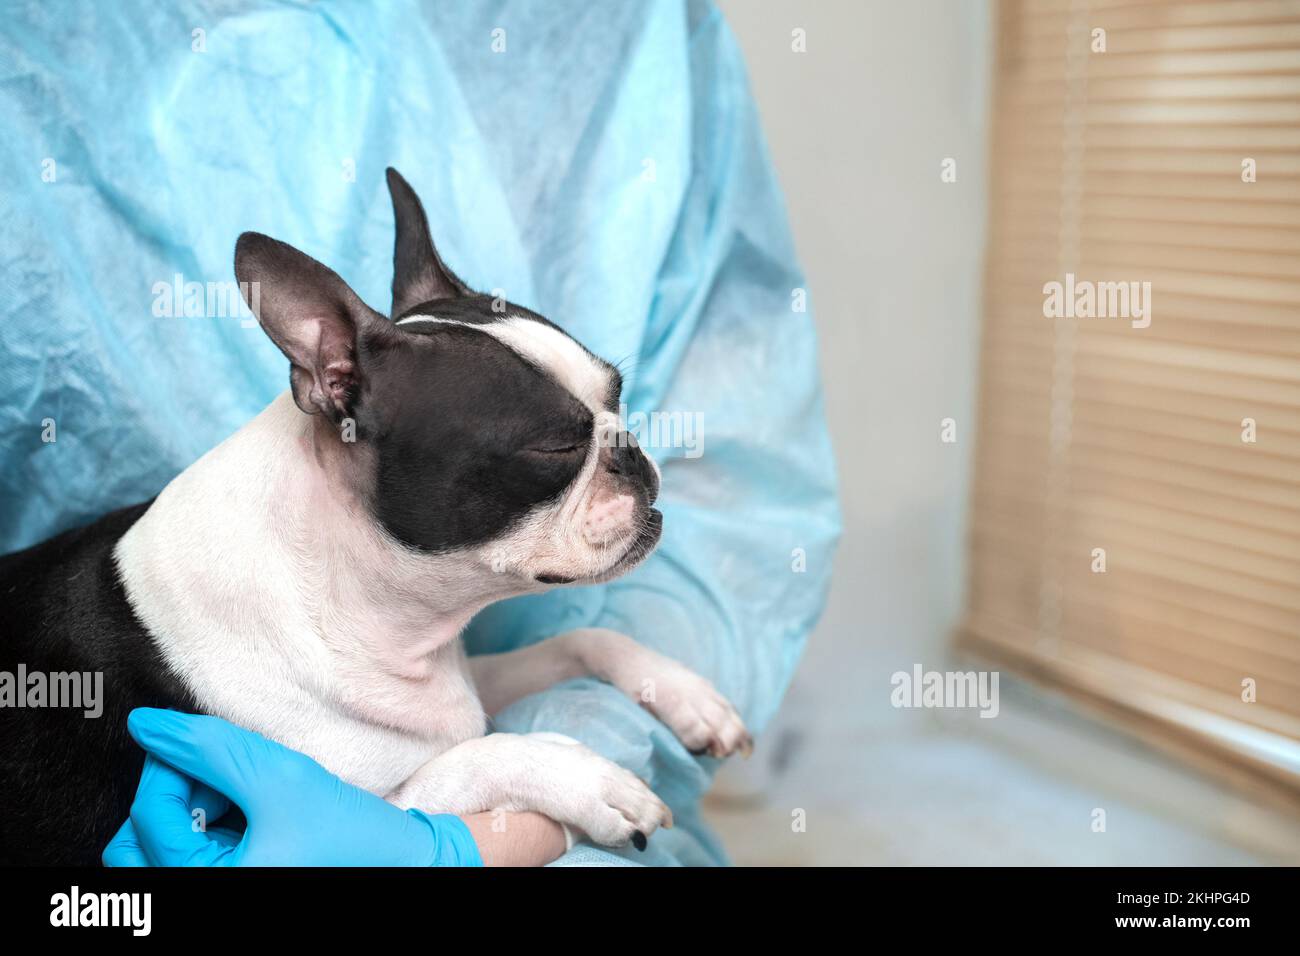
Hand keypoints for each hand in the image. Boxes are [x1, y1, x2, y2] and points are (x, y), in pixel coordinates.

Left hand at [103, 708, 482, 866]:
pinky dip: (210, 824)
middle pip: (137, 843)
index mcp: (210, 887)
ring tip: (239, 795)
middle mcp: (205, 895)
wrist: (402, 860)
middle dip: (171, 796)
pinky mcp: (234, 880)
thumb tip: (147, 726)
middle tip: (220, 775)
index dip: (170, 765)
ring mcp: (220, 888)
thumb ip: (208, 749)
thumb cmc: (349, 832)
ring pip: (159, 847)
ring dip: (188, 810)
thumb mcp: (278, 778)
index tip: (202, 739)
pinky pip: (191, 853)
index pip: (148, 818)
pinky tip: (250, 811)